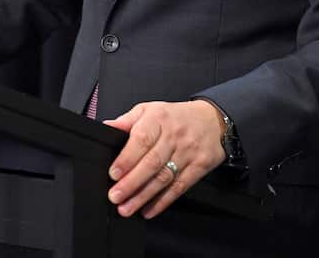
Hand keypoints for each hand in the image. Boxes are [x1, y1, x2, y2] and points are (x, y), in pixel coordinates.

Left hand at [103, 99, 225, 218]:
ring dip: (144, 196)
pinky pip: (180, 187)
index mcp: (158, 119)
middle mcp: (174, 136)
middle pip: (152, 162)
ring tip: (127, 207)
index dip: (127, 159)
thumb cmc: (174, 117)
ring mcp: (188, 152)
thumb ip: (127, 120)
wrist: (212, 120)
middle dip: (131, 183)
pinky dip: (163, 201)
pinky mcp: (199, 167)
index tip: (114, 174)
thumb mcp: (149, 110)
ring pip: (164, 177)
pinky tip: (149, 209)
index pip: (141, 140)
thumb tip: (106, 127)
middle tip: (116, 196)